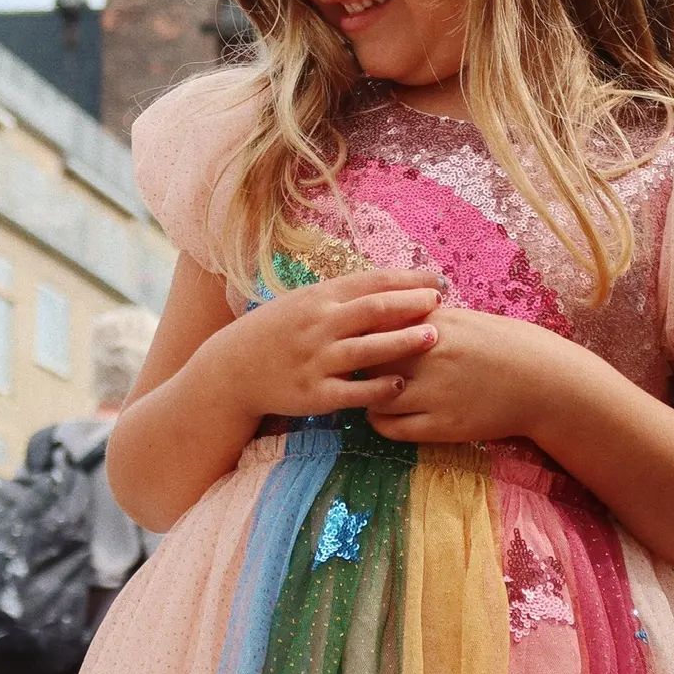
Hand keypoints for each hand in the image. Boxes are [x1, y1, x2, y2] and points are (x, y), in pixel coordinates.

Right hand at [202, 268, 445, 423]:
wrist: (234, 369)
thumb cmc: (276, 331)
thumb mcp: (303, 302)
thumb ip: (341, 296)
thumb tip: (387, 284)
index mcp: (319, 298)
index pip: (371, 282)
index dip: (407, 279)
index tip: (436, 279)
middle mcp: (319, 325)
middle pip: (374, 310)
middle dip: (411, 304)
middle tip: (439, 302)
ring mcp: (317, 360)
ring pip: (369, 349)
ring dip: (404, 342)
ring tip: (433, 337)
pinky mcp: (315, 394)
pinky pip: (355, 392)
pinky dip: (380, 388)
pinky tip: (401, 384)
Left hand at [366, 307, 575, 444]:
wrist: (542, 381)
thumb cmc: (503, 344)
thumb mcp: (462, 320)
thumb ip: (423, 319)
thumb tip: (387, 316)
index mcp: (433, 324)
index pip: (375, 326)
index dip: (361, 334)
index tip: (357, 339)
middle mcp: (429, 356)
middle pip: (368, 358)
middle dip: (359, 363)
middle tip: (356, 367)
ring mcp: (434, 393)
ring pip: (374, 395)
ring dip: (365, 394)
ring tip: (368, 393)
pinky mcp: (442, 426)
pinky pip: (392, 427)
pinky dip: (379, 421)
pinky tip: (383, 414)